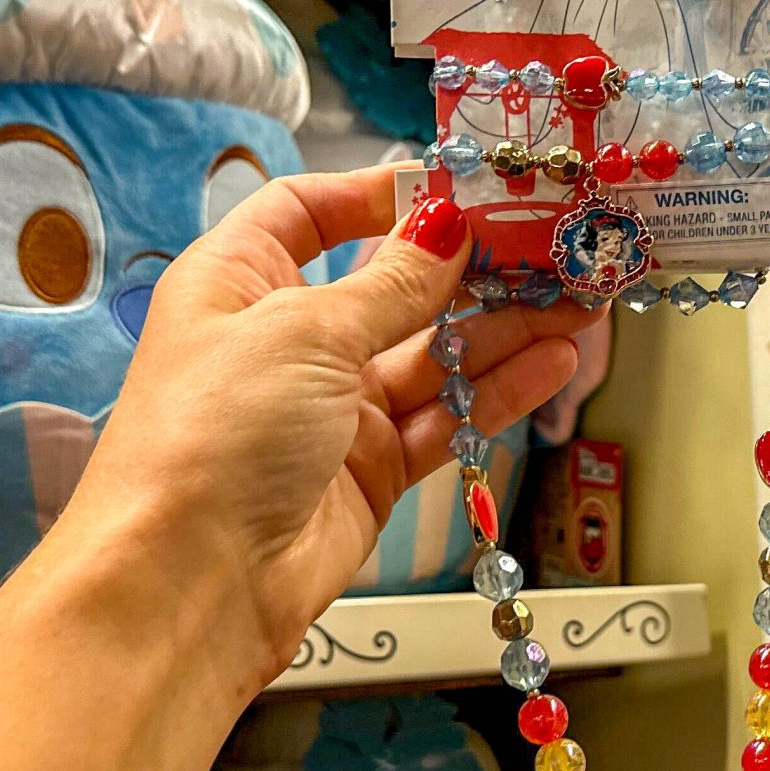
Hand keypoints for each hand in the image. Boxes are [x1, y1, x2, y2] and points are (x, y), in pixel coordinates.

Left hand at [63, 168, 599, 693]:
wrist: (190, 581)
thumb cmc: (217, 432)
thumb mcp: (305, 331)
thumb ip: (391, 282)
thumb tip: (448, 226)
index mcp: (237, 281)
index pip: (307, 213)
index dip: (377, 195)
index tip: (457, 189)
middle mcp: (284, 340)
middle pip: (390, 285)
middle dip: (469, 267)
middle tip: (550, 246)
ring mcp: (331, 410)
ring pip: (431, 355)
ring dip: (504, 328)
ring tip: (579, 302)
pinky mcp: (371, 471)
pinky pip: (445, 419)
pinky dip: (498, 391)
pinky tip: (553, 361)